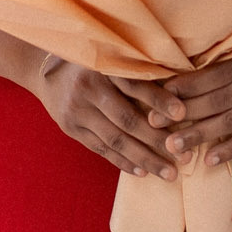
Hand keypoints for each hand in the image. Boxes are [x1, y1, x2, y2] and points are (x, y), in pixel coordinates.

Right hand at [28, 56, 177, 177]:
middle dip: (159, 141)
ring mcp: (77, 111)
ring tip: (169, 173)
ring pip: (116, 140)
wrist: (46, 74)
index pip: (136, 86)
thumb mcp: (111, 58)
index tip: (183, 115)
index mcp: (103, 67)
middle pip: (128, 120)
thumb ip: (137, 71)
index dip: (160, 100)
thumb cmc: (93, 64)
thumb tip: (180, 89)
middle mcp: (88, 89)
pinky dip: (123, 162)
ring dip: (145, 159)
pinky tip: (143, 172)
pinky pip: (101, 149)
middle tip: (186, 157)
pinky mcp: (71, 128)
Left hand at [145, 17, 231, 168]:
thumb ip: (225, 51)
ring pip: (231, 121)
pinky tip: (209, 160)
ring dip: (200, 135)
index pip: (212, 76)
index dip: (185, 86)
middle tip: (154, 123)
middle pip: (216, 101)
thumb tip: (185, 62)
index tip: (159, 94)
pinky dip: (231, 149)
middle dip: (183, 113)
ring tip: (174, 146)